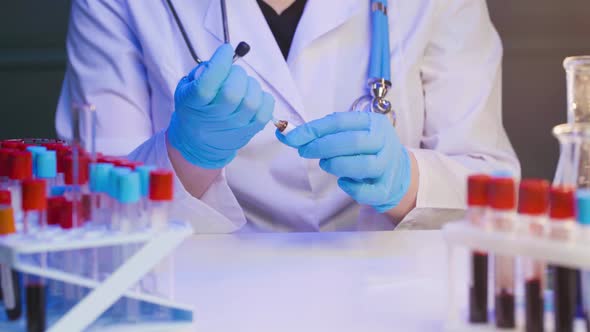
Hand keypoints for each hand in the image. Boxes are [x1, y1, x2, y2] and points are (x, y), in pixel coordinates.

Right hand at [168, 44, 274, 168]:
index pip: (208, 81)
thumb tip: (224, 60)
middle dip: (236, 73)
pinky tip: (252, 95)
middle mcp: (215, 117)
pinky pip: (265, 109)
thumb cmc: (195, 109)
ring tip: (242, 85)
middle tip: (233, 73)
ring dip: (250, 85)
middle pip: (233, 91)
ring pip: (252, 99)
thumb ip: (201, 72)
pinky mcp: (251, 130)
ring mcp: (235, 126)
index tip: (226, 50)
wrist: (200, 143)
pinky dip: (263, 97)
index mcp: (194, 103)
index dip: (220, 62)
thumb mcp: (186, 88)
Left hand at [277, 112, 410, 212]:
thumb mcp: (350, 134)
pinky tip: (343, 182)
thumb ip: (324, 134)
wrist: (398, 172)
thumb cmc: (366, 150)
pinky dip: (351, 188)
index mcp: (373, 122)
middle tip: (305, 151)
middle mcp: (384, 141)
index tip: (292, 137)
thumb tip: (289, 135)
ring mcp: (389, 165)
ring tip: (326, 165)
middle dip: (323, 147)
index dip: (313, 129)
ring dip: (337, 165)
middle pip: (353, 142)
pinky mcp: (387, 188)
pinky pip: (367, 191)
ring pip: (363, 165)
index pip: (340, 122)